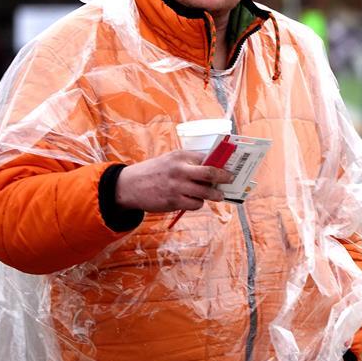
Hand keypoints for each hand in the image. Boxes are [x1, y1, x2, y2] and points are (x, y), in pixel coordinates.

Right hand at [116, 150, 230, 212]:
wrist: (130, 185)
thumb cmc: (154, 172)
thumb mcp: (170, 160)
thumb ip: (189, 162)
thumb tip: (213, 169)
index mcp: (180, 156)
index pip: (206, 157)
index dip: (221, 162)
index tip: (231, 166)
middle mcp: (180, 169)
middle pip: (210, 172)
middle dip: (224, 177)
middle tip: (231, 179)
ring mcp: (177, 186)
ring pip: (205, 192)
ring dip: (215, 195)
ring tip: (218, 196)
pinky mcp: (173, 201)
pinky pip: (195, 204)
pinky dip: (199, 203)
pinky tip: (196, 201)